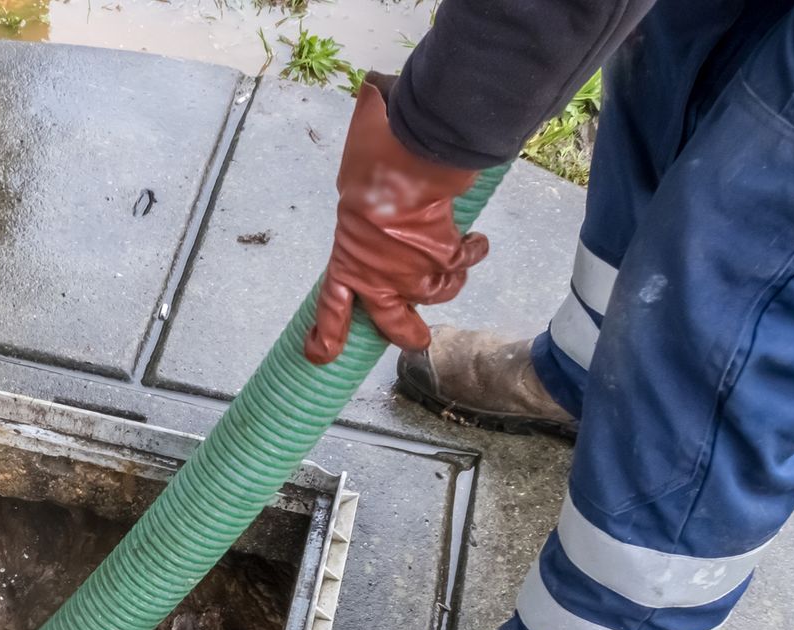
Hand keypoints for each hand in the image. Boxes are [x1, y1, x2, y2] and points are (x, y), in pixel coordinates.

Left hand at [305, 79, 488, 362]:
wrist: (407, 165)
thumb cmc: (373, 159)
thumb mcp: (353, 172)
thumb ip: (361, 175)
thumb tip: (372, 109)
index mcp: (347, 260)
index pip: (331, 307)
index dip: (326, 336)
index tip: (319, 357)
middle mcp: (380, 277)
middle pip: (393, 323)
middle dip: (406, 335)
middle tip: (418, 340)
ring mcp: (414, 275)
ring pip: (440, 291)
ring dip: (450, 275)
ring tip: (455, 253)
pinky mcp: (446, 261)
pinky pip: (466, 262)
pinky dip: (474, 250)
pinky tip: (474, 237)